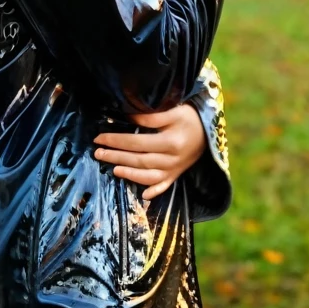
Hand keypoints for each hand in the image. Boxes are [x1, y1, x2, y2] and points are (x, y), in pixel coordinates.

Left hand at [92, 104, 206, 199]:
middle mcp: (172, 159)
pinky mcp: (177, 174)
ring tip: (113, 169)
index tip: (99, 138)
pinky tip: (143, 196)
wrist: (211, 130)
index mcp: (170, 141)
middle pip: (139, 160)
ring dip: (129, 174)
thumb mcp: (174, 111)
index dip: (116, 140)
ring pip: (148, 176)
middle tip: (97, 153)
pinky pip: (164, 186)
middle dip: (116, 157)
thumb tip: (128, 117)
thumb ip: (152, 116)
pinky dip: (154, 191)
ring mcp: (175, 169)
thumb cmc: (191, 117)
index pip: (136, 142)